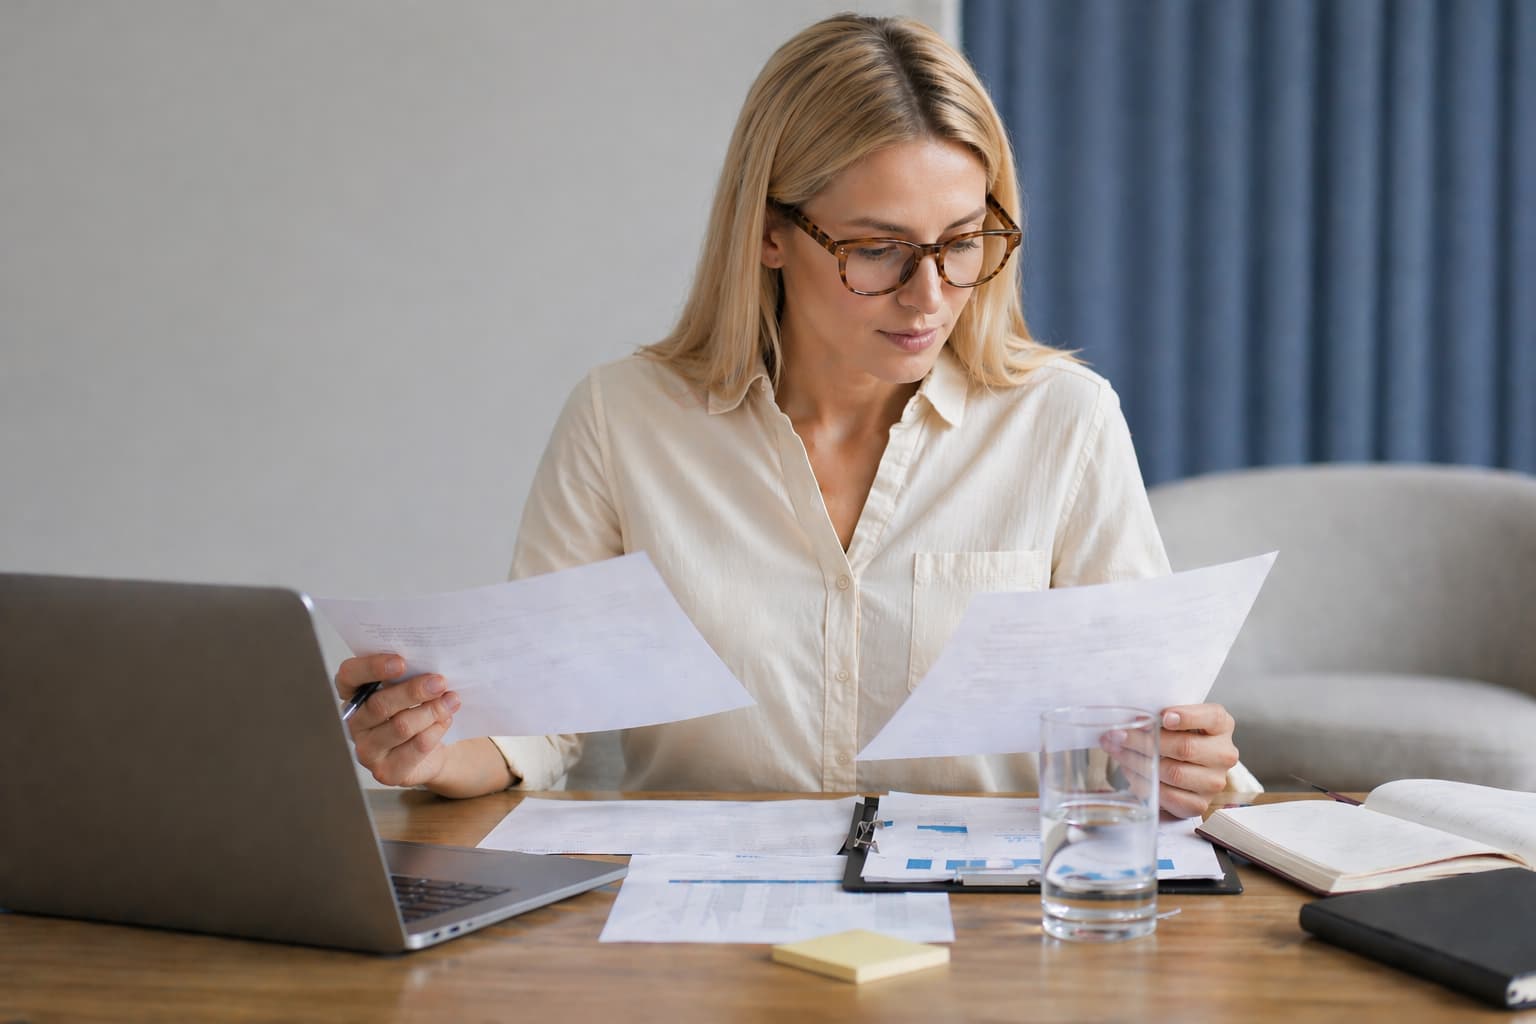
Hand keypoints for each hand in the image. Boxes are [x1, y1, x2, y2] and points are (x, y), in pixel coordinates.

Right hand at [336, 653, 459, 788]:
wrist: (433, 745)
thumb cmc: (416, 707)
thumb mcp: (411, 685)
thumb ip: (412, 673)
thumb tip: (432, 665)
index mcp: (354, 694)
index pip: (349, 676)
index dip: (372, 667)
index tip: (401, 662)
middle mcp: (355, 723)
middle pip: (379, 705)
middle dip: (413, 691)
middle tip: (439, 682)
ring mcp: (367, 750)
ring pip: (401, 727)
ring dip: (431, 711)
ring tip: (451, 700)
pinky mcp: (385, 771)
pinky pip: (415, 748)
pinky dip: (435, 731)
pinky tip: (445, 721)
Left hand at [1101, 703, 1239, 817]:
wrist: (1186, 768)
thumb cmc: (1178, 736)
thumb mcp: (1176, 719)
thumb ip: (1162, 716)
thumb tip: (1133, 721)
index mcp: (1221, 726)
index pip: (1212, 717)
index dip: (1188, 716)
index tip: (1163, 716)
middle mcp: (1223, 754)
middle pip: (1185, 747)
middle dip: (1146, 740)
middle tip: (1118, 735)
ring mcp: (1214, 782)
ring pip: (1174, 773)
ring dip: (1139, 762)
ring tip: (1118, 752)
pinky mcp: (1199, 804)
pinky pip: (1169, 796)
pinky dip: (1145, 783)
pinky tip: (1131, 772)